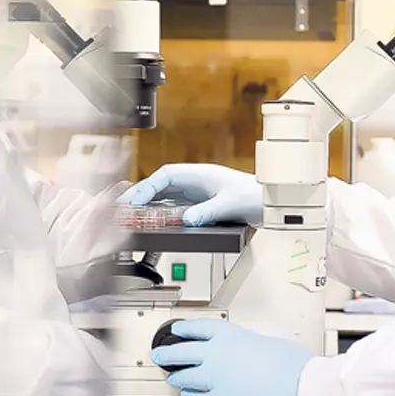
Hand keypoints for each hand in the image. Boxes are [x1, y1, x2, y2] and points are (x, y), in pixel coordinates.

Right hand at [122, 164, 261, 226]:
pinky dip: (162, 211)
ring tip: (132, 215)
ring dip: (150, 203)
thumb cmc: (254, 196)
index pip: (166, 176)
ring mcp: (199, 192)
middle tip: (123, 208)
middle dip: (142, 194)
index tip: (134, 200)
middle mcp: (197, 181)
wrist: (270, 202)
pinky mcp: (202, 203)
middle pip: (162, 185)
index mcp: (201, 174)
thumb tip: (188, 219)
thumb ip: (208, 212)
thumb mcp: (229, 205)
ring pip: (167, 195)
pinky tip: (155, 221)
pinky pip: (176, 205)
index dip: (147, 186)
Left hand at [151, 320, 313, 395]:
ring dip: (176, 376)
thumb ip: (252, 345)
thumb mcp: (270, 342)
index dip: (184, 328)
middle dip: (167, 353)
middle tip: (159, 354)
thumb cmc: (291, 365)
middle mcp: (216, 354)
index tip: (177, 329)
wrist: (298, 387)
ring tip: (171, 377)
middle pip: (182, 351)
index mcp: (230, 334)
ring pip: (185, 376)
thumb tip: (252, 350)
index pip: (198, 327)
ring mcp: (214, 379)